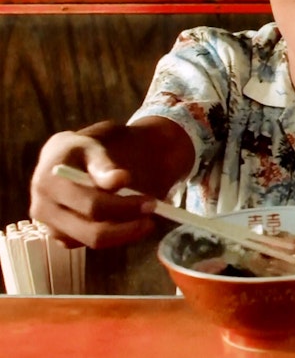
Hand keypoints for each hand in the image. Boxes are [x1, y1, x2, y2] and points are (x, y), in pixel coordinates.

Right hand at [29, 128, 156, 248]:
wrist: (66, 157)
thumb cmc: (84, 149)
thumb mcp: (94, 146)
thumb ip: (104, 163)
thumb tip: (119, 181)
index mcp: (50, 181)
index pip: (91, 205)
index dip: (124, 207)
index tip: (152, 201)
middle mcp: (43, 208)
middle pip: (92, 232)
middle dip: (129, 226)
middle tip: (154, 213)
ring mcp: (49, 226)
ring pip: (92, 241)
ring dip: (124, 233)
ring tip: (146, 220)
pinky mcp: (60, 236)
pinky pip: (89, 244)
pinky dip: (113, 236)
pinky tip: (128, 223)